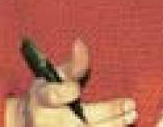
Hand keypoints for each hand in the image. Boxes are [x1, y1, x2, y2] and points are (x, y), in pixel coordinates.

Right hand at [7, 39, 137, 125]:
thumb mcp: (55, 75)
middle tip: (130, 105)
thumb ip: (73, 64)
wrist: (32, 119)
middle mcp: (47, 120)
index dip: (66, 92)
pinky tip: (123, 125)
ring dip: (113, 125)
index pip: (54, 96)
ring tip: (131, 116)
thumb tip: (80, 44)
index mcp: (42, 99)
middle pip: (78, 121)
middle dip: (107, 113)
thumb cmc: (48, 92)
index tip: (77, 88)